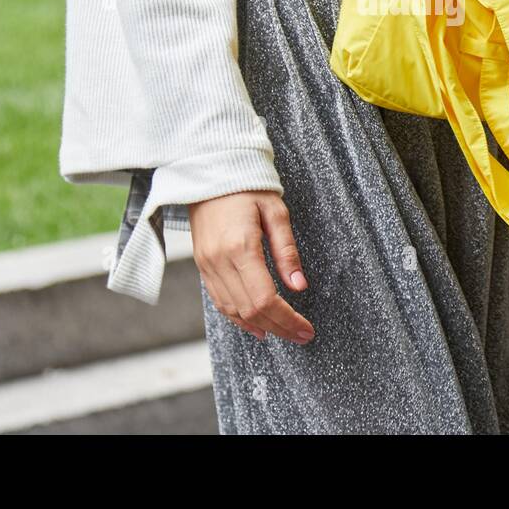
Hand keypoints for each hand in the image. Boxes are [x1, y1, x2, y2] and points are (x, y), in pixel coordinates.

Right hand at [188, 190, 314, 343]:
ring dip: (260, 326)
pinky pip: (219, 301)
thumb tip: (299, 286)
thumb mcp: (276, 212)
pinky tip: (256, 324)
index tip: (306, 329)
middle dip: (279, 327)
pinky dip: (238, 318)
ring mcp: (207, 265)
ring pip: (233, 310)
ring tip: (284, 333)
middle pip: (250, 310)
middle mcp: (219, 261)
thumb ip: (287, 251)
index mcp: (241, 247)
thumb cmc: (246, 187)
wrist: (208, 173)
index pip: (265, 298)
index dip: (287, 319)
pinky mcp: (202, 265)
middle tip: (302, 335)